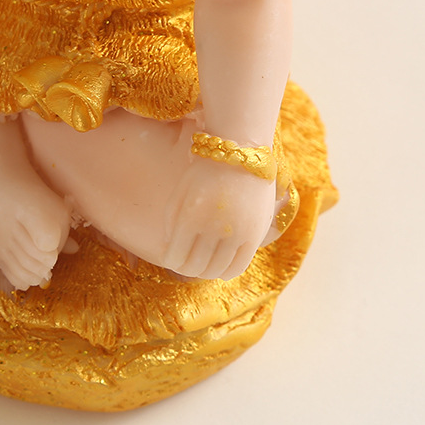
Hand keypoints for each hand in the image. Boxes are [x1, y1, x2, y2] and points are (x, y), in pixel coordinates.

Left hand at [163, 159, 276, 279]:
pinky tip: (221, 266)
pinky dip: (227, 272)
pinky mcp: (255, 234)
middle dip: (187, 269)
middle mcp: (214, 227)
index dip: (172, 262)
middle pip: (195, 268)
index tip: (173, 259)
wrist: (239, 153)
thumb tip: (170, 250)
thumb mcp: (180, 192)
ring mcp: (237, 232)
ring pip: (216, 270)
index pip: (175, 258)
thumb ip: (171, 222)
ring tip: (204, 265)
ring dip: (207, 271)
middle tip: (187, 264)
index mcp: (191, 216)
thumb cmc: (204, 171)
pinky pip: (239, 266)